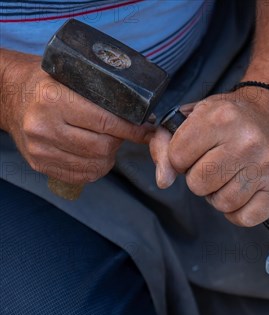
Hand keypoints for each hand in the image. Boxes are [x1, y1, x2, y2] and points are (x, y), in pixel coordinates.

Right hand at [1, 51, 152, 183]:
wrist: (8, 95)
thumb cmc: (47, 84)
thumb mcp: (72, 77)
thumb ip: (103, 94)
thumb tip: (144, 116)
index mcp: (53, 99)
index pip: (106, 121)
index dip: (132, 129)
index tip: (147, 130)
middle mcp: (43, 126)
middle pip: (102, 147)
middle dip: (119, 141)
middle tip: (121, 133)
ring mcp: (40, 149)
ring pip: (95, 164)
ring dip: (109, 156)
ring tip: (106, 142)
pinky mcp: (39, 164)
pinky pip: (81, 176)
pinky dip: (95, 168)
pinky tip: (94, 155)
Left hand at [150, 88, 268, 226]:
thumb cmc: (230, 118)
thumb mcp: (194, 116)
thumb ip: (165, 143)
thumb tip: (163, 180)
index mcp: (221, 117)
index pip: (177, 157)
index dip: (180, 158)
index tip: (194, 150)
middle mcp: (246, 141)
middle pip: (199, 184)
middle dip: (199, 179)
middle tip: (213, 165)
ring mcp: (265, 165)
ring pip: (223, 203)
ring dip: (219, 196)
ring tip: (229, 177)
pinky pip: (246, 218)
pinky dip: (238, 213)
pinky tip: (241, 194)